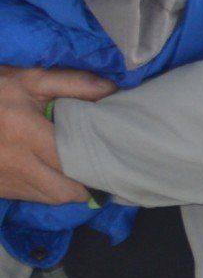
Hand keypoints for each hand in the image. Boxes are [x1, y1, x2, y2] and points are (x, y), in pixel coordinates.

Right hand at [0, 68, 106, 207]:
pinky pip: (29, 197)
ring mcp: (2, 179)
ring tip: (84, 173)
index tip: (116, 158)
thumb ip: (75, 83)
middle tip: (102, 169)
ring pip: (47, 198)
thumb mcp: (33, 79)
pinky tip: (56, 175)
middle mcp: (13, 162)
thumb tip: (114, 91)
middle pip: (61, 189)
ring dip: (68, 190)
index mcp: (25, 132)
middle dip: (86, 184)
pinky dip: (47, 191)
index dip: (97, 161)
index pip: (70, 158)